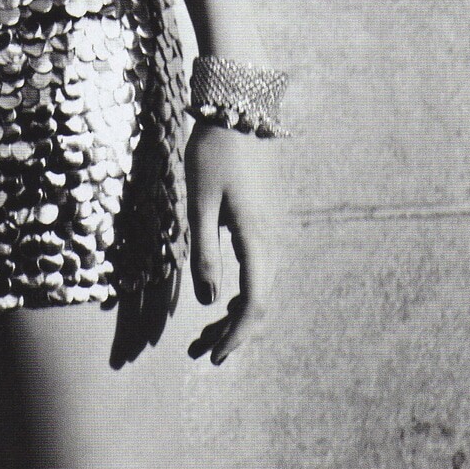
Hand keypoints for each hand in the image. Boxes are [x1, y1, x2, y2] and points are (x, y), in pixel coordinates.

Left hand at [186, 120, 279, 364]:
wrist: (239, 112)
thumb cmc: (213, 155)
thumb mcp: (199, 203)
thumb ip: (204, 251)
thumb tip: (209, 300)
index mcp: (256, 240)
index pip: (254, 304)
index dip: (236, 335)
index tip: (213, 355)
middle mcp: (270, 242)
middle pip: (260, 302)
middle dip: (232, 333)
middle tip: (200, 352)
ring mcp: (270, 233)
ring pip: (260, 288)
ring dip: (235, 315)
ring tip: (205, 334)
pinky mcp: (262, 224)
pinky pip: (258, 271)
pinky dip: (241, 293)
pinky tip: (221, 299)